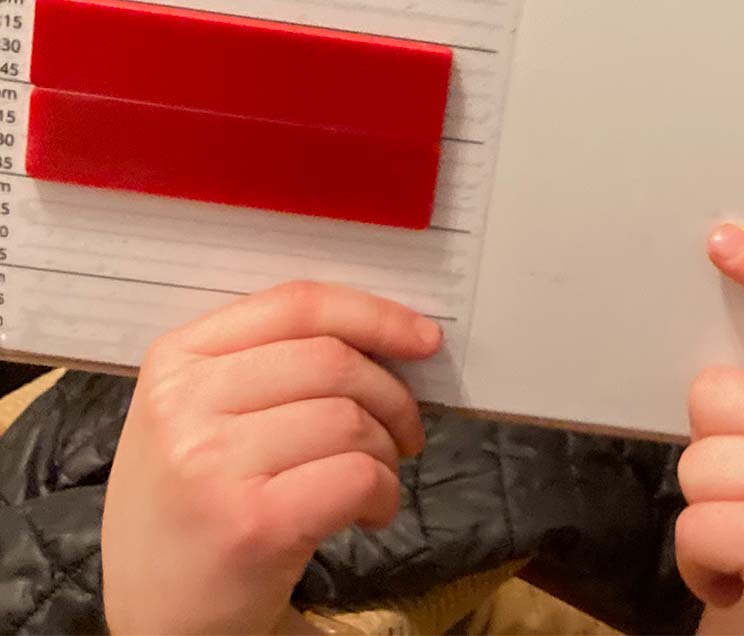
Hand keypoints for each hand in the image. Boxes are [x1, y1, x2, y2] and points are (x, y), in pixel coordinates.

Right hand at [103, 280, 442, 634]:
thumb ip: (272, 362)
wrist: (156, 621)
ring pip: (350, 418)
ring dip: (387, 451)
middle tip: (404, 432)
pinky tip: (371, 512)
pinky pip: (356, 476)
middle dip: (391, 395)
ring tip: (375, 479)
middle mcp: (183, 404)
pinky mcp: (250, 524)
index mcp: (177, 360)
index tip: (422, 337)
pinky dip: (384, 492)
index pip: (298, 304)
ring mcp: (210, 464)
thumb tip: (392, 332)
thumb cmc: (197, 506)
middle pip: (333, 359)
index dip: (374, 315)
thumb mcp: (202, 415)